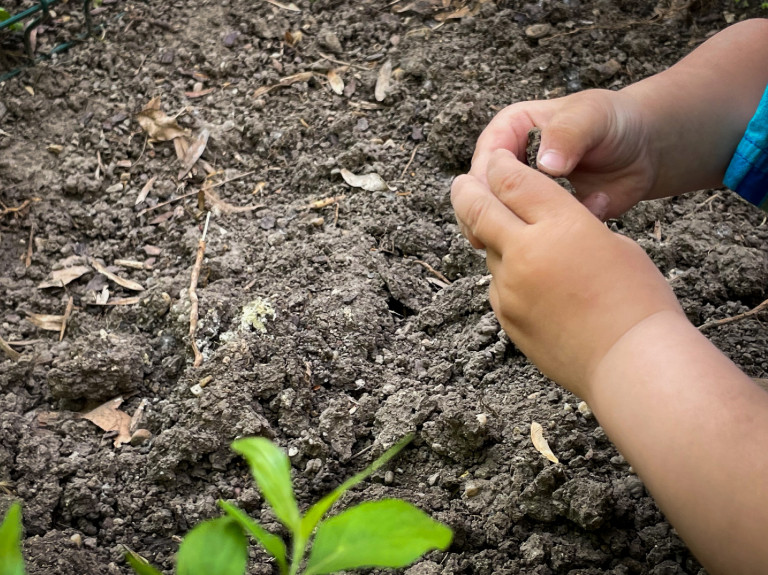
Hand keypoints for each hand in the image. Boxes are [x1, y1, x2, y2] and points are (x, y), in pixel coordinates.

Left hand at [452, 149, 682, 398]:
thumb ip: (570, 228)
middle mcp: (525, 252)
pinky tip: (532, 284)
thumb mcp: (612, 243)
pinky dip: (508, 276)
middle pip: (478, 208)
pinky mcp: (506, 317)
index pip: (512, 181)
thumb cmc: (638, 300)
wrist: (631, 362)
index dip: (499, 165)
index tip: (495, 160)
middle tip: (463, 183)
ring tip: (514, 240)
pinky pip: (498, 285)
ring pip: (488, 250)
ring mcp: (510, 288)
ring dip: (495, 239)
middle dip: (467, 190)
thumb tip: (546, 229)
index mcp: (560, 224)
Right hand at [462, 89, 657, 249]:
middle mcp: (510, 162)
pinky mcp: (541, 216)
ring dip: (518, 233)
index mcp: (511, 130)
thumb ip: (567, 134)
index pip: (485, 160)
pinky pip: (531, 233)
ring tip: (539, 244)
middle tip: (510, 237)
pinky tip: (570, 240)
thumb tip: (546, 164)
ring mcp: (524, 193)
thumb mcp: (592, 117)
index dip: (486, 183)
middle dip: (497, 215)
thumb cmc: (614, 123)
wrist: (644, 150)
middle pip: (485, 194)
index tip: (501, 206)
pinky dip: (545, 241)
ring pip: (502, 218)